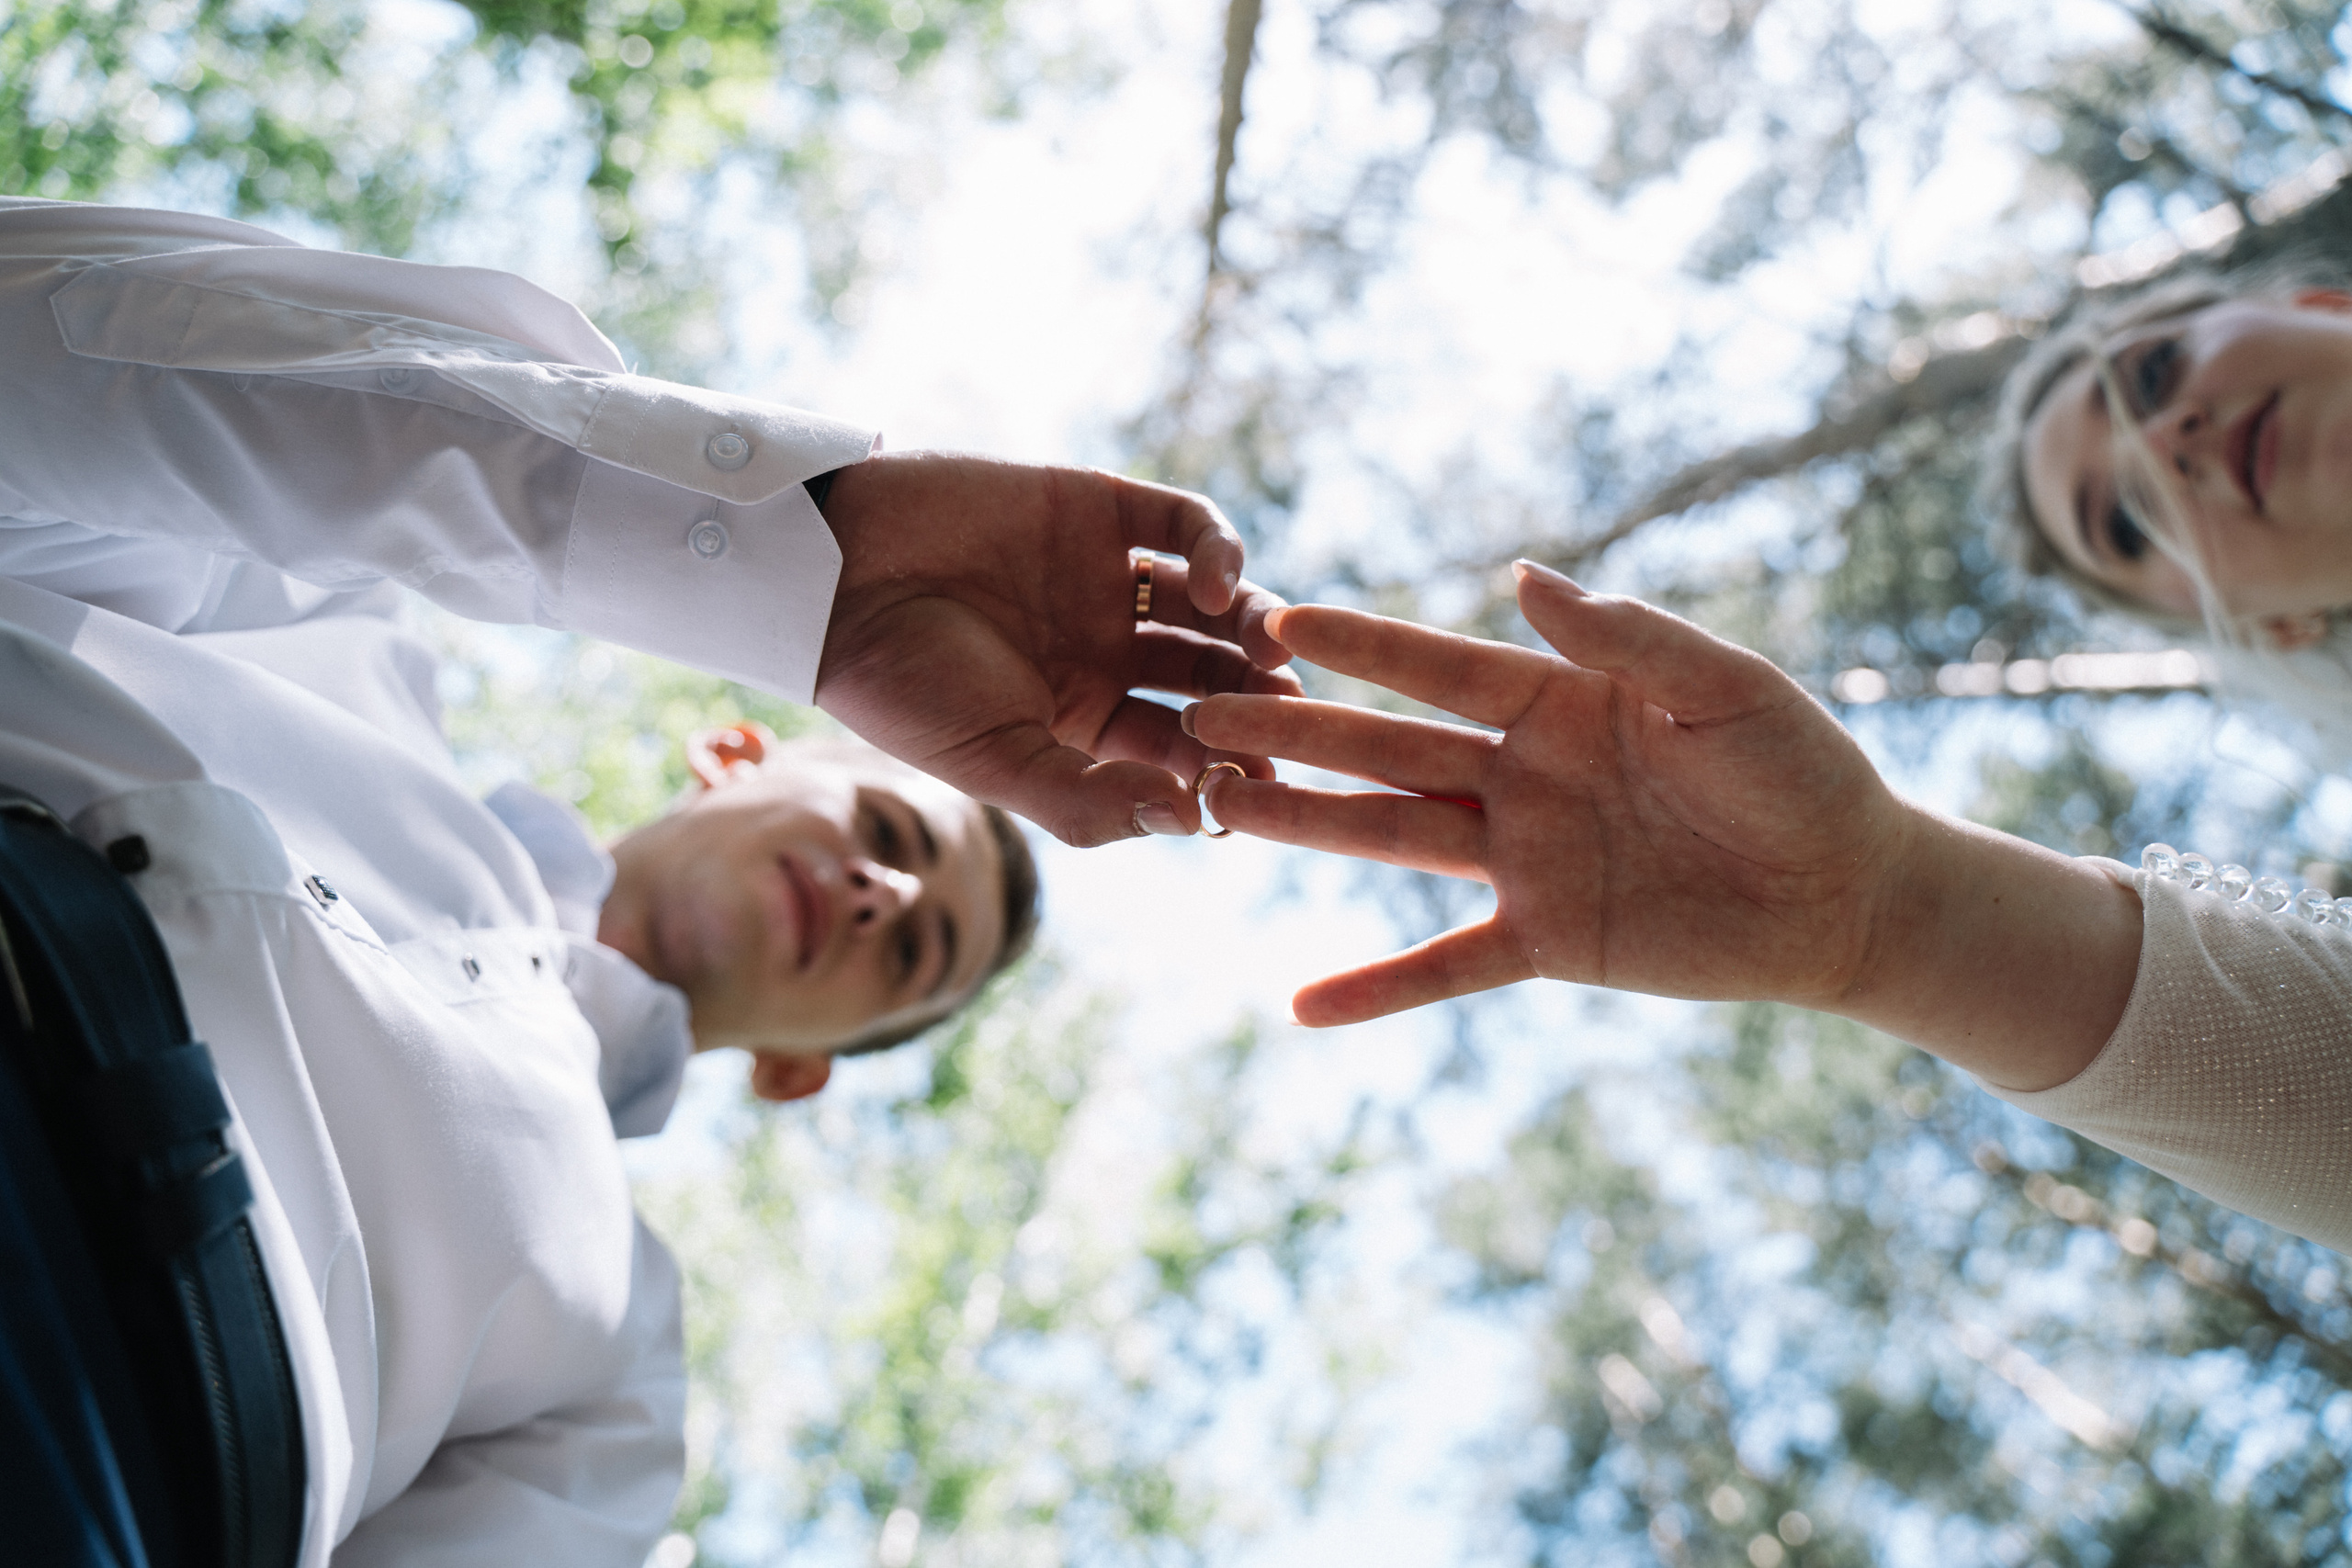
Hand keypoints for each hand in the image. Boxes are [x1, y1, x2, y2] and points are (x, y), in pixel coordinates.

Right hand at [813, 452, 1300, 845]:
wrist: (833, 574)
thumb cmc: (899, 684)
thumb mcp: (995, 762)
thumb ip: (1089, 801)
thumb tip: (1191, 820)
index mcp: (1083, 719)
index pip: (1183, 748)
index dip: (1228, 766)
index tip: (1259, 787)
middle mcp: (1105, 650)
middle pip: (1214, 677)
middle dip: (1256, 699)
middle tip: (1288, 718)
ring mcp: (1106, 577)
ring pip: (1215, 605)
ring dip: (1255, 630)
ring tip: (1269, 656)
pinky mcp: (1101, 507)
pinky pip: (1185, 527)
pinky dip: (1220, 555)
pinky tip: (1218, 592)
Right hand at [1186, 561, 1912, 1024]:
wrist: (1850, 892)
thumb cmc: (1800, 771)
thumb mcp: (1725, 686)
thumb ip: (1628, 636)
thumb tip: (1525, 576)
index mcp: (1559, 701)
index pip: (1441, 668)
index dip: (1364, 646)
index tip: (1279, 620)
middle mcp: (1522, 775)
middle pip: (1386, 749)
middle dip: (1295, 730)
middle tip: (1202, 714)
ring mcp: (1526, 860)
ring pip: (1392, 838)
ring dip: (1305, 824)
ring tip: (1217, 807)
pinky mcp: (1548, 941)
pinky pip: (1446, 966)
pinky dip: (1377, 989)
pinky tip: (1301, 1007)